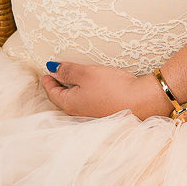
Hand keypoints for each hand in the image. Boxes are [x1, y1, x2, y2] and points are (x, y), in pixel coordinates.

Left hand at [41, 61, 174, 120]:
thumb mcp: (86, 74)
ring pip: (75, 102)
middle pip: (62, 99)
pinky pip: (88, 103)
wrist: (141, 102)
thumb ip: (68, 71)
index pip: (52, 93)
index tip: (45, 73)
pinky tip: (90, 88)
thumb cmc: (113, 88)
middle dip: (58, 87)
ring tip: (70, 80)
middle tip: (54, 76)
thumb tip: (51, 69)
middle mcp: (79, 113)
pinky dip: (83, 94)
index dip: (48, 81)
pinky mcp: (105, 113)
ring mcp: (92, 115)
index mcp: (70, 104)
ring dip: (71, 91)